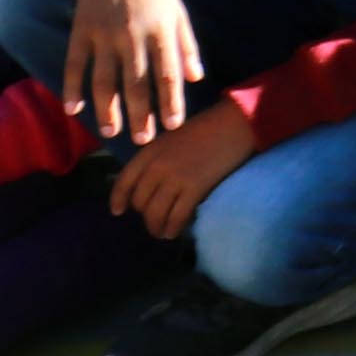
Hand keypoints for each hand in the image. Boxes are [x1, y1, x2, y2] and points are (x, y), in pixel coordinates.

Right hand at [65, 0, 201, 142]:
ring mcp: (104, 33)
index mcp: (161, 30)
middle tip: (142, 140)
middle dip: (140, 114)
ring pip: (104, 79)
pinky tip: (73, 109)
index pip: (168, 74)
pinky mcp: (81, 30)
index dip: (171, 102)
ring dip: (107, 109)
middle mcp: (133, 35)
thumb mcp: (178, 10)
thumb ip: (187, 45)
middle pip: (136, 83)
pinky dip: (72, 87)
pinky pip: (74, 63)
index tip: (173, 126)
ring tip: (111, 132)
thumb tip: (197, 78)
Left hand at [112, 96, 256, 236]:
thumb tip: (149, 186)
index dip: (119, 199)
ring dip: (156, 227)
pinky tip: (174, 232)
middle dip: (145, 214)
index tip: (119, 211)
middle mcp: (157, 167)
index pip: (124, 181)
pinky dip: (172, 228)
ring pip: (155, 213)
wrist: (236, 123)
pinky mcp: (194, 188)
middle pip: (140, 202)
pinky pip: (176, 216)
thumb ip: (157, 159)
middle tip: (154, 219)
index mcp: (149, 152)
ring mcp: (175, 178)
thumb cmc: (207, 128)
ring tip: (162, 232)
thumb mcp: (172, 139)